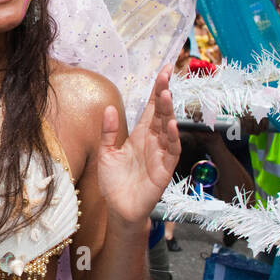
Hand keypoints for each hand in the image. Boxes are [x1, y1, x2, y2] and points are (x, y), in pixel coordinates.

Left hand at [98, 67, 180, 225]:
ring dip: (168, 112)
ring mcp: (160, 154)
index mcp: (141, 135)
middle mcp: (153, 141)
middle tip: (166, 75)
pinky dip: (173, 138)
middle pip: (161, 113)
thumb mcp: (106, 153)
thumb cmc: (115, 182)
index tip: (164, 70)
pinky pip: (171, 151)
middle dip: (163, 94)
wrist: (119, 209)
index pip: (151, 108)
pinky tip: (172, 125)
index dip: (157, 90)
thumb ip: (108, 132)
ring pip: (168, 129)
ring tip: (166, 95)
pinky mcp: (164, 170)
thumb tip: (108, 108)